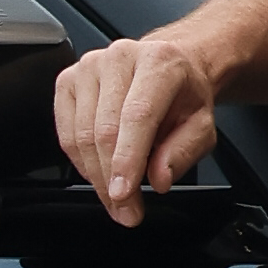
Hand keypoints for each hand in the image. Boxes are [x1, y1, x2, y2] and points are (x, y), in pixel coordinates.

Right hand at [49, 21, 235, 225]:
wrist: (169, 68)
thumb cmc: (183, 95)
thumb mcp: (202, 125)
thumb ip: (184, 152)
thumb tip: (158, 177)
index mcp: (158, 62)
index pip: (136, 115)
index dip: (127, 160)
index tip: (124, 195)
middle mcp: (120, 58)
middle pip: (103, 130)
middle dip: (111, 180)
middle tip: (126, 210)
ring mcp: (88, 67)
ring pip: (80, 136)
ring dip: (96, 176)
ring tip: (116, 196)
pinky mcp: (67, 80)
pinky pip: (65, 133)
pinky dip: (81, 162)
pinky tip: (100, 171)